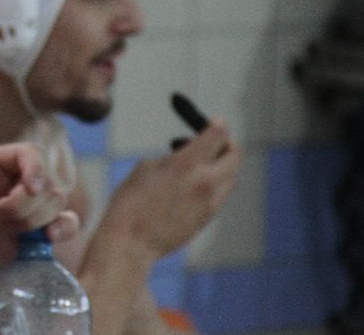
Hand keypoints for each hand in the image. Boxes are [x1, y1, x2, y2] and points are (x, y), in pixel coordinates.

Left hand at [0, 142, 79, 289]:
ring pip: (57, 201)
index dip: (36, 168)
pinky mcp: (35, 233)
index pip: (29, 153)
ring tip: (7, 229)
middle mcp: (15, 182)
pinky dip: (65, 228)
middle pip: (47, 179)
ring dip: (37, 218)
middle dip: (28, 202)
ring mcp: (27, 208)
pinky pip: (66, 223)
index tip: (28, 190)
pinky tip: (50, 238)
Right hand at [103, 119, 241, 259]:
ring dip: (220, 165)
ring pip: (230, 177)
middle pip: (234, 156)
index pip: (217, 135)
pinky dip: (213, 184)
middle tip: (213, 142)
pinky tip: (192, 185)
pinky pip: (220, 195)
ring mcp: (210, 203)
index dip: (217, 125)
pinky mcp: (207, 218)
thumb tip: (184, 158)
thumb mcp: (145, 169)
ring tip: (197, 165)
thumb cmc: (129, 203)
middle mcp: (206, 182)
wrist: (131, 243)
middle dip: (226, 144)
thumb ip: (172, 158)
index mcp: (187, 164)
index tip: (214, 122)